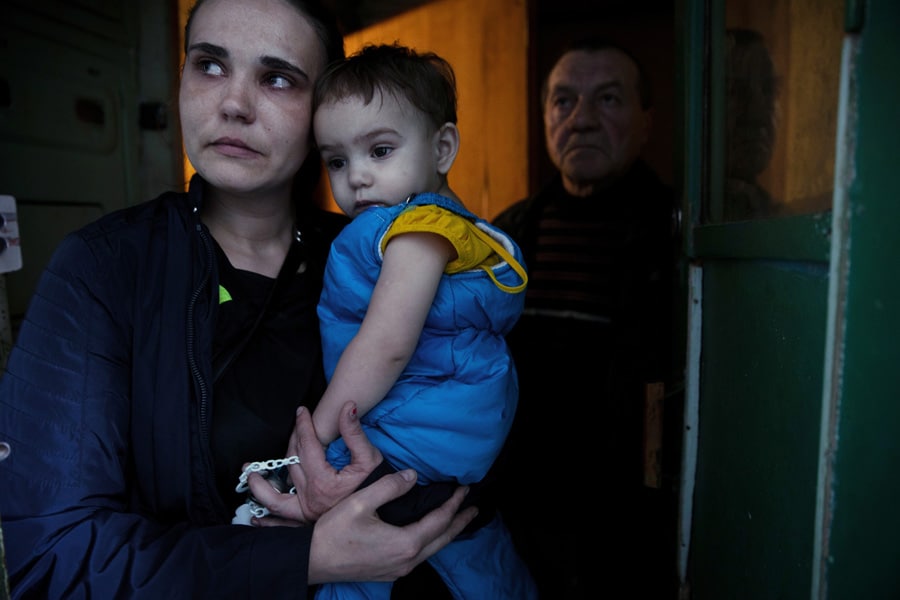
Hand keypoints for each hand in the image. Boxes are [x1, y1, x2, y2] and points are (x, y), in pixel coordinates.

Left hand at [249, 402, 381, 523]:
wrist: (385, 518)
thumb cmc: (378, 487)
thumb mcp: (370, 458)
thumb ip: (355, 433)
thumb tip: (347, 407)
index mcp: (323, 481)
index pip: (307, 446)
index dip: (304, 425)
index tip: (302, 411)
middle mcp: (310, 498)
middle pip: (292, 463)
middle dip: (291, 442)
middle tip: (292, 427)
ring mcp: (306, 513)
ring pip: (276, 496)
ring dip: (260, 484)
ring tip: (249, 471)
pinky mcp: (307, 523)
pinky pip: (281, 522)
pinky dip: (268, 520)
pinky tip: (256, 517)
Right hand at [307, 469, 477, 583]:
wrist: (312, 561)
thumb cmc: (334, 532)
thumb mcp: (361, 502)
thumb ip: (389, 486)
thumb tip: (412, 476)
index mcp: (405, 542)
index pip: (439, 520)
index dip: (454, 503)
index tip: (465, 488)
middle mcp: (407, 560)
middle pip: (443, 538)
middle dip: (460, 521)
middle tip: (474, 507)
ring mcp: (398, 569)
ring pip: (433, 549)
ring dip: (447, 532)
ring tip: (458, 519)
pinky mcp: (389, 572)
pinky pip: (420, 555)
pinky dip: (432, 541)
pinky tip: (430, 534)